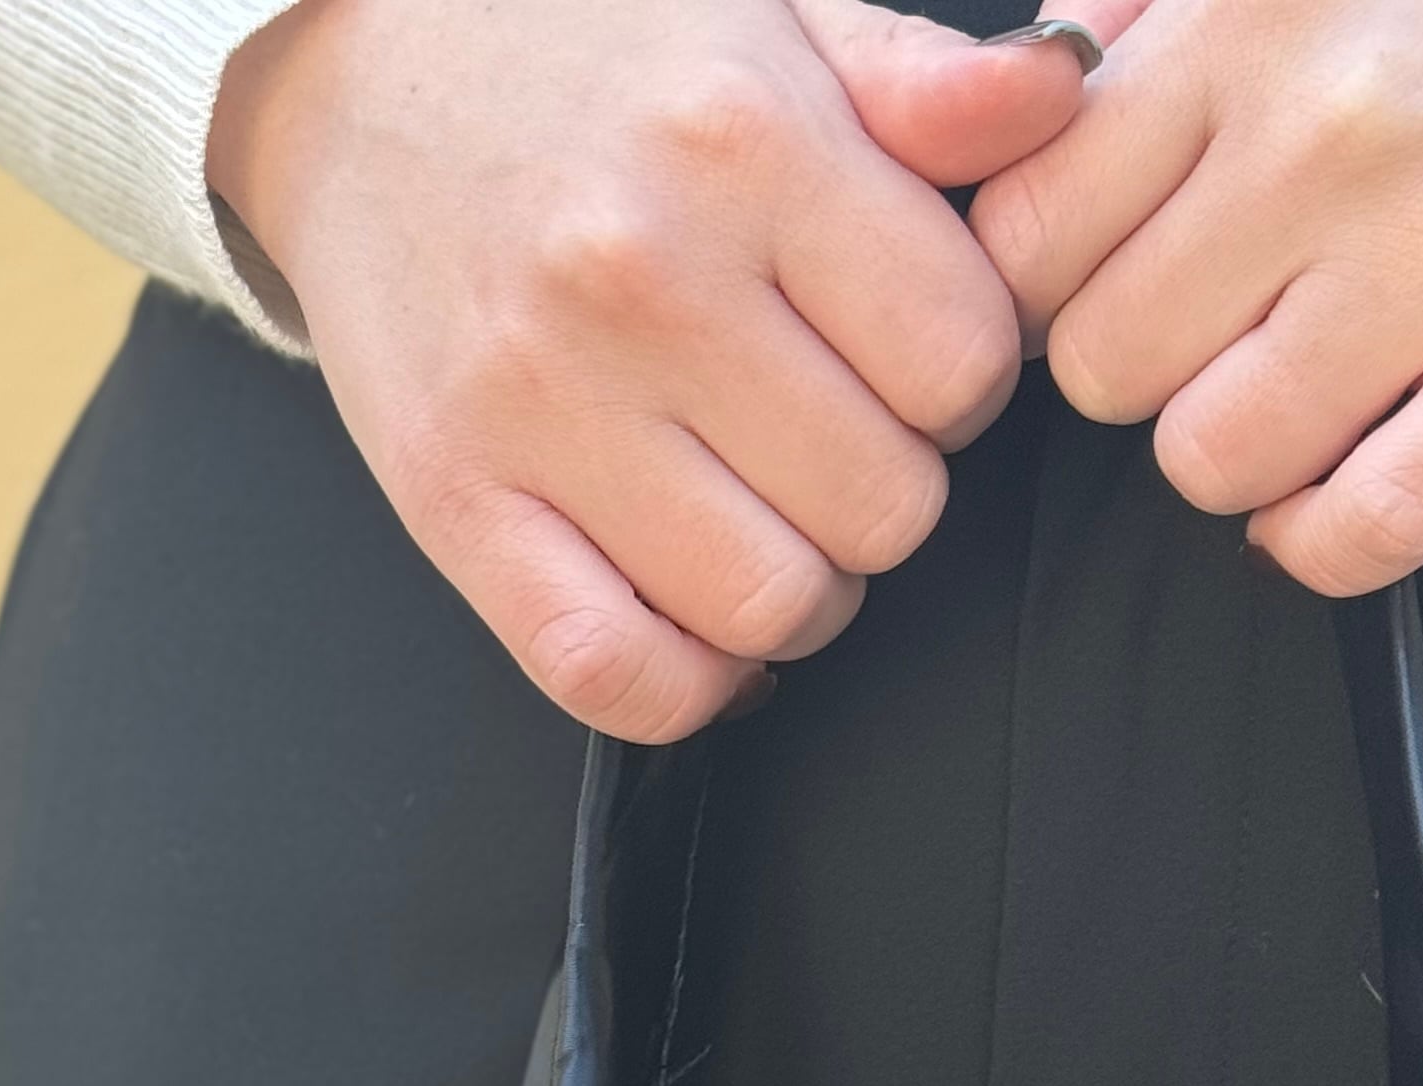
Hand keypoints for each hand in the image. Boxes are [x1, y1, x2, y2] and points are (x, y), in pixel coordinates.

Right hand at [208, 0, 1107, 740]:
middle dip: (886, 493)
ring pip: (767, 604)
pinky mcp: (456, 501)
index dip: (964, 384)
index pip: (960, 361)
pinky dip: (685, 682)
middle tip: (836, 445)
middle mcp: (645, 276)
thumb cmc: (580, 54)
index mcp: (746, 145)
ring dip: (800, 596)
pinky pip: (615, 673)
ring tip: (771, 528)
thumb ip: (921, 81)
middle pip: (881, 505)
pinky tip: (697, 622)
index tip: (908, 363)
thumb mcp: (770, 18)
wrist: (356, 73)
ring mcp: (541, 403)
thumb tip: (1066, 93)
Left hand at [970, 0, 1422, 591]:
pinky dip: (1325, 538)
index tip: (1106, 287)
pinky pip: (1359, 532)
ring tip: (1304, 391)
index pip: (1025, 238)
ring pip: (1208, 463)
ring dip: (1238, 459)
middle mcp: (1330, 140)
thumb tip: (1028, 87)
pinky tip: (1346, 479)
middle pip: (1103, 366)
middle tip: (1226, 333)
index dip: (1051, 291)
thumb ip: (1146, 23)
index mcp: (1248, 33)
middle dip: (1148, 373)